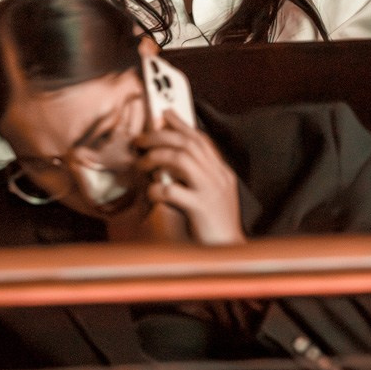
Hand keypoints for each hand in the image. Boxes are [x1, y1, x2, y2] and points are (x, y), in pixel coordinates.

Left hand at [133, 111, 244, 244]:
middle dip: (161, 136)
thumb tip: (171, 162)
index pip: (201, 139)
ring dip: (156, 157)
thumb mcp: (213, 196)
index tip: (164, 114)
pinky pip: (173, 191)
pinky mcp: (201, 209)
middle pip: (188, 143)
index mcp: (222, 173)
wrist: (229, 255)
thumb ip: (199, 177)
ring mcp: (211, 192)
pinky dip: (157, 188)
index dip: (181, 124)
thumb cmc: (215, 227)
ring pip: (181, 159)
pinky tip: (150, 192)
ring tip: (141, 163)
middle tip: (141, 139)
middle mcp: (218, 177)